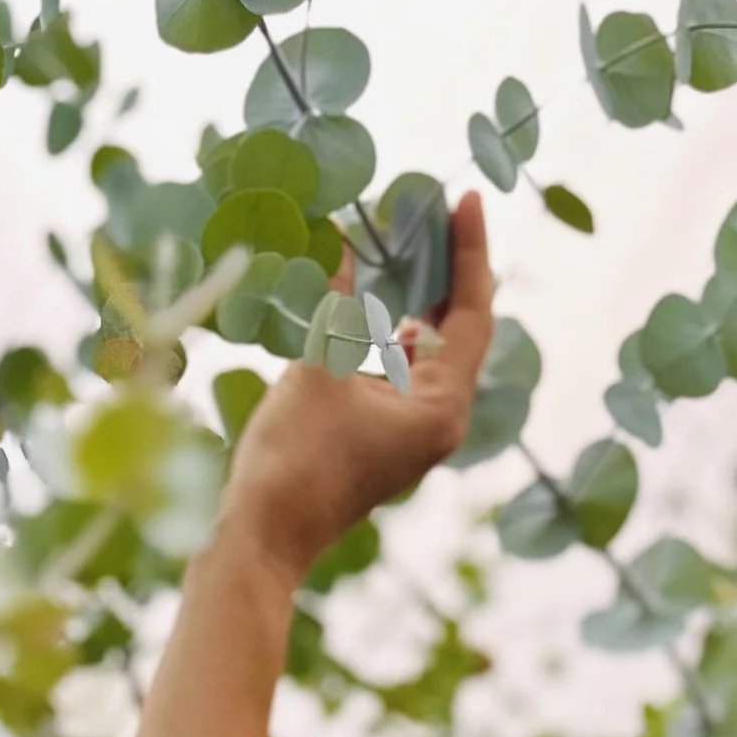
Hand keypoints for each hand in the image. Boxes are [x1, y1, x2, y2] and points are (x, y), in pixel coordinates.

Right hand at [219, 189, 495, 583]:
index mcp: (442, 409)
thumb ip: (340, 301)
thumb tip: (346, 243)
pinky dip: (388, 335)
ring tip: (403, 243)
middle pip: (458, 331)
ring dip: (414, 300)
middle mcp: (438, 422)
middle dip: (445, 271)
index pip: (473, 316)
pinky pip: (397, 373)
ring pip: (426, 352)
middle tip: (433, 211)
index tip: (468, 200)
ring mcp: (411, 433)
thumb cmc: (294, 457)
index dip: (471, 255)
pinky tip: (372, 302)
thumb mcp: (319, 365)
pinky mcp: (383, 438)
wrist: (262, 536)